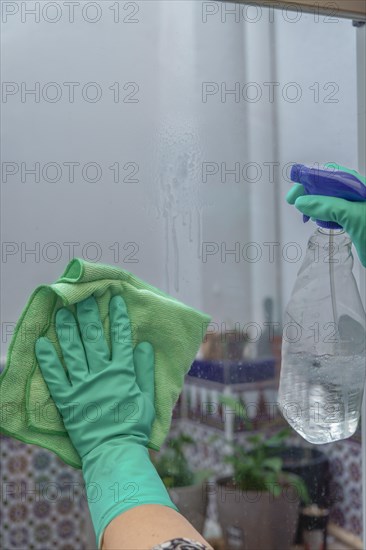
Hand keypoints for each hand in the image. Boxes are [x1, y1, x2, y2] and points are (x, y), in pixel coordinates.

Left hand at [35, 295, 176, 547]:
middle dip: (89, 315)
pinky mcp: (67, 399)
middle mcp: (101, 373)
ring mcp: (82, 385)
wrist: (114, 451)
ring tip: (62, 312)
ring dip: (67, 330)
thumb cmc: (133, 426)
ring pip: (73, 351)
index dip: (117, 317)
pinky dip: (47, 360)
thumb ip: (145, 370)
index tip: (114, 299)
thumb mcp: (147, 397)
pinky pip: (55, 376)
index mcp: (122, 372)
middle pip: (94, 338)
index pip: (120, 338)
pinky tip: (41, 344)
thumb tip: (144, 345)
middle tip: (84, 297)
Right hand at [287, 163, 365, 266]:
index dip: (310, 178)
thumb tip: (304, 201)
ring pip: (332, 199)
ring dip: (316, 203)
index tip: (295, 190)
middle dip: (310, 191)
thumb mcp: (354, 217)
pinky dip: (325, 215)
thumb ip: (328, 206)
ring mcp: (359, 207)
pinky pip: (337, 212)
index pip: (331, 173)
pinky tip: (320, 220)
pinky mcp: (358, 221)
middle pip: (329, 185)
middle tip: (294, 202)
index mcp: (360, 186)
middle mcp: (359, 194)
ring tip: (306, 212)